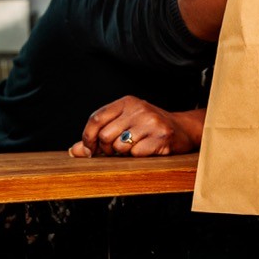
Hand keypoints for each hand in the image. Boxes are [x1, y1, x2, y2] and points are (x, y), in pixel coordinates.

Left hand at [69, 98, 205, 157]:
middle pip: (105, 136)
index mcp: (127, 102)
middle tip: (114, 152)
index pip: (96, 118)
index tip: (89, 149)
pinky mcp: (161, 137)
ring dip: (123, 154)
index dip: (88, 137)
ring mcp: (151, 122)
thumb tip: (75, 151)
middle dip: (105, 149)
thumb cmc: (150, 128)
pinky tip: (147, 151)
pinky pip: (136, 154)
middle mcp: (139, 108)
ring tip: (133, 149)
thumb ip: (99, 135)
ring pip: (120, 147)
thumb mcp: (124, 124)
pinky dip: (138, 157)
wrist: (184, 129)